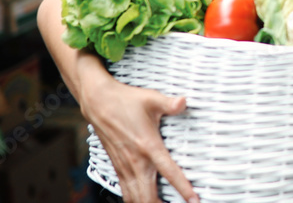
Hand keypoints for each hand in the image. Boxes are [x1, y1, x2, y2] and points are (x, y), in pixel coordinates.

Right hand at [80, 71, 198, 202]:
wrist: (98, 102)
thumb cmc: (126, 100)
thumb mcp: (151, 99)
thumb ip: (170, 103)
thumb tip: (184, 101)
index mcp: (148, 145)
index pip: (169, 172)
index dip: (183, 188)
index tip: (194, 200)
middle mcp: (135, 161)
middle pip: (148, 197)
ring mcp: (125, 166)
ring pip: (135, 198)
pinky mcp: (117, 167)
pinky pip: (126, 192)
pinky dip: (135, 200)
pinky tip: (144, 201)